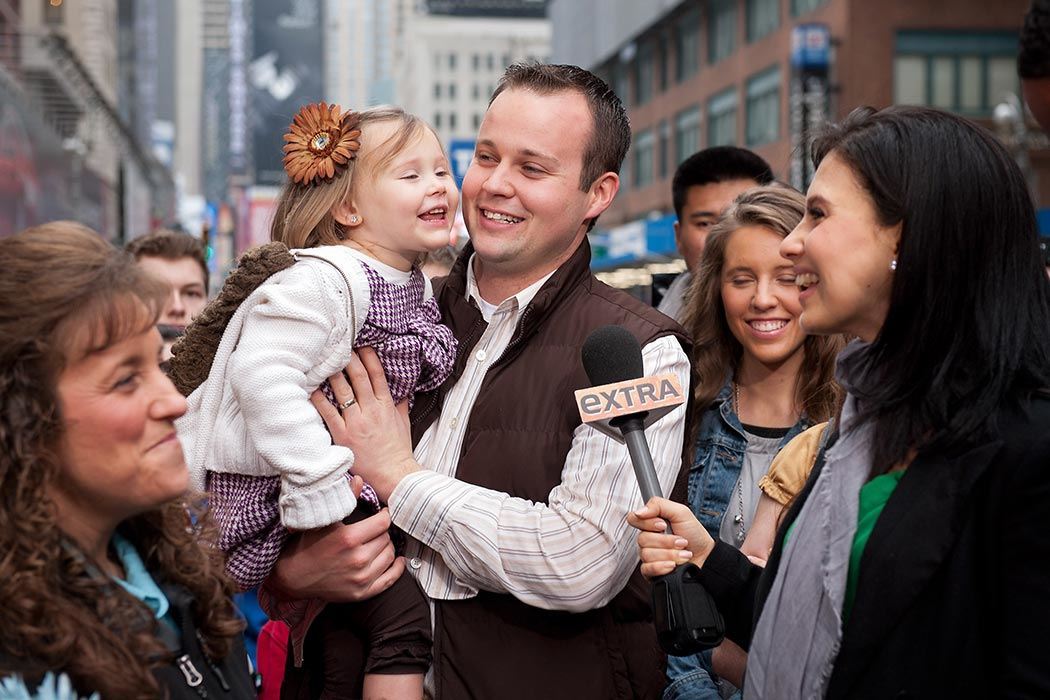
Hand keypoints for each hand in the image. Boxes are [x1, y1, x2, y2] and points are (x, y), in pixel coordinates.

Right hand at [269, 508, 404, 601]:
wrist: (294, 576)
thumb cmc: (309, 544)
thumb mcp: (324, 520)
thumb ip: (345, 499)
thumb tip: (360, 479)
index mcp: (349, 538)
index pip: (383, 522)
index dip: (383, 515)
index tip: (380, 513)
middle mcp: (358, 559)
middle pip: (387, 538)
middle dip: (382, 532)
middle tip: (374, 530)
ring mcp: (361, 578)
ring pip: (390, 556)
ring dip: (386, 548)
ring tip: (377, 543)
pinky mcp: (362, 593)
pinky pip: (390, 579)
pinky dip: (397, 569)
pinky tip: (397, 561)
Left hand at [310, 348, 420, 500]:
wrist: (393, 473)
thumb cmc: (398, 450)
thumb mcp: (404, 423)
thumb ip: (401, 404)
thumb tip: (403, 391)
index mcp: (386, 405)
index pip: (377, 375)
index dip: (369, 357)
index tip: (362, 346)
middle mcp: (371, 410)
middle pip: (359, 377)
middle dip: (349, 359)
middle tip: (340, 347)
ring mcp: (356, 422)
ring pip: (343, 391)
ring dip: (333, 374)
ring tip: (324, 361)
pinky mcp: (343, 435)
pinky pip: (328, 413)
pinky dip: (320, 400)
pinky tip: (312, 390)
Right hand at [627, 497, 715, 578]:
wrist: (706, 557)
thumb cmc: (695, 535)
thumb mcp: (681, 512)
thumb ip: (658, 505)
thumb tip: (639, 511)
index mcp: (652, 524)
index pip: (634, 519)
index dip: (647, 523)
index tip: (662, 525)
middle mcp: (648, 540)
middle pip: (642, 539)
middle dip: (666, 541)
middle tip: (680, 541)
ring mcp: (649, 556)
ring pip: (646, 554)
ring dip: (669, 554)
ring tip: (682, 553)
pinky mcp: (651, 571)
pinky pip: (647, 569)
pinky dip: (662, 566)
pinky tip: (673, 565)